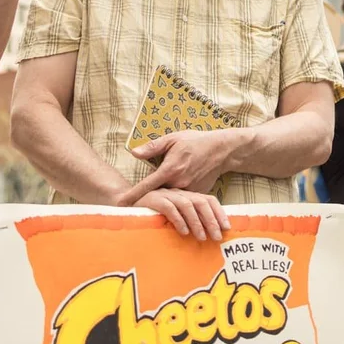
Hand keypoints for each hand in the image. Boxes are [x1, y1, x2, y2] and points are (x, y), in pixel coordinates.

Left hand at [122, 129, 236, 201]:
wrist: (221, 150)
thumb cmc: (195, 141)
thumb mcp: (173, 139)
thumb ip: (153, 147)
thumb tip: (134, 152)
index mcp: (170, 168)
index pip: (147, 185)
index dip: (133, 195)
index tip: (121, 204)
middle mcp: (179, 182)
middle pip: (159, 195)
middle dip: (150, 199)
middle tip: (135, 204)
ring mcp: (189, 191)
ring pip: (171, 199)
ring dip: (165, 200)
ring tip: (162, 201)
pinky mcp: (197, 195)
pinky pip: (184, 201)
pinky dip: (178, 200)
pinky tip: (176, 198)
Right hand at [124, 187, 228, 240]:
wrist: (125, 203)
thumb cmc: (152, 214)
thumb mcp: (174, 217)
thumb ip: (189, 222)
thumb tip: (208, 235)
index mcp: (185, 195)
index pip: (207, 199)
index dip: (218, 213)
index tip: (227, 228)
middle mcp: (178, 193)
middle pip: (201, 202)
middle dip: (211, 219)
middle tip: (217, 237)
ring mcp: (166, 194)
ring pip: (187, 204)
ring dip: (196, 222)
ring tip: (201, 237)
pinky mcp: (153, 199)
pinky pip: (169, 207)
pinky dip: (178, 219)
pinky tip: (183, 231)